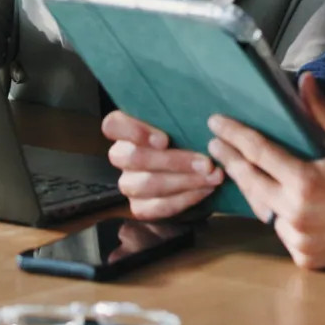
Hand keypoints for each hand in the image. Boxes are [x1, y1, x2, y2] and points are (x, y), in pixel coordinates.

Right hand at [103, 110, 223, 219]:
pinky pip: (156, 208)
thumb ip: (182, 116)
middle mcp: (122, 156)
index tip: (164, 140)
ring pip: (145, 185)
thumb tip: (208, 117)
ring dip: (184, 181)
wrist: (196, 169)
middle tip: (206, 163)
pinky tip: (205, 190)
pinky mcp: (139, 207)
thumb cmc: (187, 136)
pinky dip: (184, 199)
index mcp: (125, 129)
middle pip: (134, 158)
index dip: (134, 132)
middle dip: (174, 162)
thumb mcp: (183, 121)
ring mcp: (128, 183)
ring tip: (211, 177)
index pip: (112, 125)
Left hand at [206, 73, 324, 269]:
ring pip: (263, 210)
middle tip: (216, 144)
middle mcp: (297, 215)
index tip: (216, 122)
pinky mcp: (307, 258)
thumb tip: (305, 81)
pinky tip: (272, 199)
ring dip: (253, 189)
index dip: (234, 135)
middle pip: (250, 182)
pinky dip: (276, 215)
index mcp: (306, 183)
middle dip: (230, 160)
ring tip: (240, 169)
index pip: (258, 153)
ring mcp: (300, 240)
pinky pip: (281, 232)